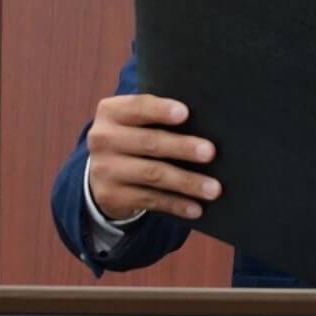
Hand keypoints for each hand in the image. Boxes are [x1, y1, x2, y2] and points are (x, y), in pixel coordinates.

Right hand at [86, 93, 219, 221]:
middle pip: (149, 142)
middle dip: (182, 147)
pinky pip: (149, 200)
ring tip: (213, 188)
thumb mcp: (136, 120)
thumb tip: (207, 121)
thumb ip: (159, 116)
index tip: (185, 113)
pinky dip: (176, 205)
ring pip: (152, 174)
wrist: (103, 171)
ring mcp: (104, 169)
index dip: (161, 110)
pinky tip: (196, 208)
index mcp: (111, 112)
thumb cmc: (135, 136)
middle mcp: (102, 139)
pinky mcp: (110, 196)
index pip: (137, 107)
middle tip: (210, 152)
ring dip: (186, 182)